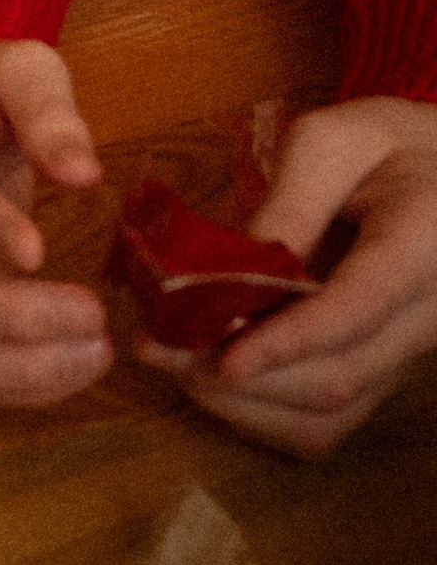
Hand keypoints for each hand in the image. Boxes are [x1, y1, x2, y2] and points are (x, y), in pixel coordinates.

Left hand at [147, 97, 436, 455]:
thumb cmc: (389, 147)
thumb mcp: (337, 140)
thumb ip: (290, 198)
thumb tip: (233, 266)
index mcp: (422, 244)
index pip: (359, 307)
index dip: (290, 340)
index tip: (225, 359)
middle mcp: (427, 316)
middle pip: (340, 375)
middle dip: (241, 374)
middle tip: (155, 347)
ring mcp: (408, 356)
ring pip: (333, 415)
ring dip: (245, 404)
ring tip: (173, 361)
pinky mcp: (385, 376)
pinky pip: (330, 424)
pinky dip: (266, 416)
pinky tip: (215, 381)